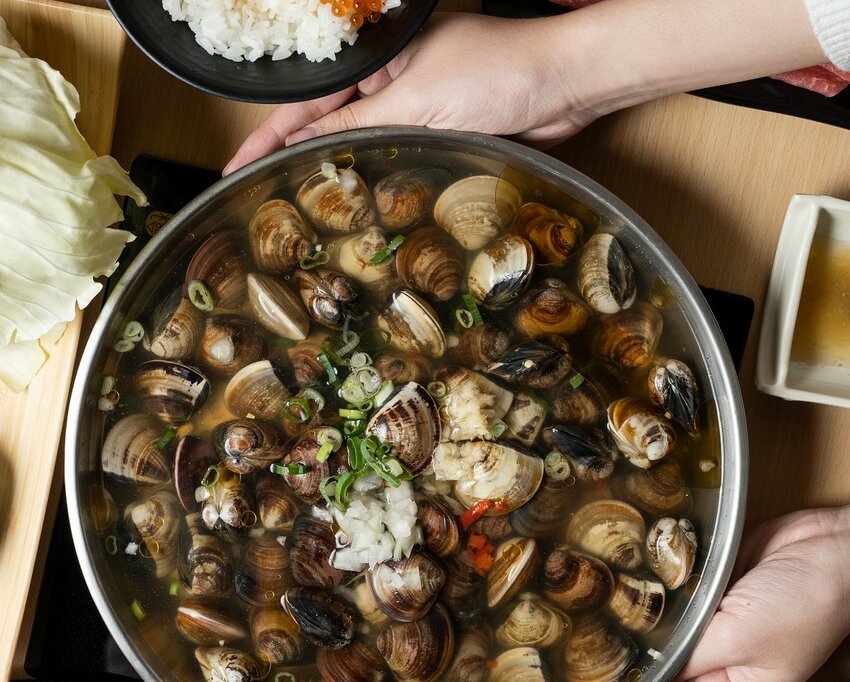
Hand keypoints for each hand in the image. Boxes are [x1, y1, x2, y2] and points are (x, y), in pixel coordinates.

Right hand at [224, 13, 602, 173]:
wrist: (563, 86)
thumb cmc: (497, 73)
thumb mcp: (417, 100)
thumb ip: (359, 125)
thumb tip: (305, 145)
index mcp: (376, 62)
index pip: (308, 102)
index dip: (269, 136)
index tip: (236, 168)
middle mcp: (391, 85)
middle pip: (328, 126)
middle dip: (294, 159)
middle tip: (259, 196)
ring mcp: (416, 110)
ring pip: (362, 147)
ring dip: (335, 175)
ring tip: (297, 207)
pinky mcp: (441, 134)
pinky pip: (396, 160)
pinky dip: (375, 181)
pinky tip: (358, 204)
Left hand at [577, 506, 849, 681]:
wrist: (833, 546)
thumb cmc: (809, 604)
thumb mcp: (743, 637)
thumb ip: (685, 654)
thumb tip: (633, 672)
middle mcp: (708, 668)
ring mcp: (700, 630)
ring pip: (647, 643)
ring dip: (614, 641)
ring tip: (563, 646)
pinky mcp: (696, 596)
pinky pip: (655, 604)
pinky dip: (630, 602)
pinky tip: (596, 597)